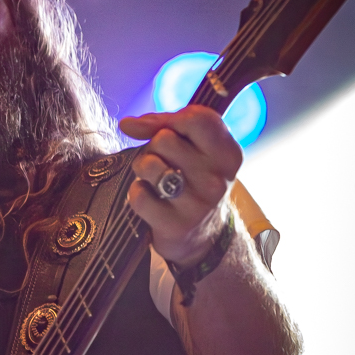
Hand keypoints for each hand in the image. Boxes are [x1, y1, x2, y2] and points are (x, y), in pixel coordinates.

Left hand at [119, 105, 241, 267]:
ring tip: (154, 179)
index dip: (169, 119)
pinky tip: (152, 200)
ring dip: (143, 168)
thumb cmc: (193, 179)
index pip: (197, 118)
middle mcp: (218, 179)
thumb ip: (165, 126)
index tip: (158, 130)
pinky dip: (137, 194)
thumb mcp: (196, 150)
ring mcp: (198, 204)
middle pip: (164, 139)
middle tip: (165, 163)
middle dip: (154, 147)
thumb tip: (127, 124)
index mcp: (228, 154)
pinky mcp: (175, 225)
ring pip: (149, 164)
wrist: (204, 235)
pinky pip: (138, 194)